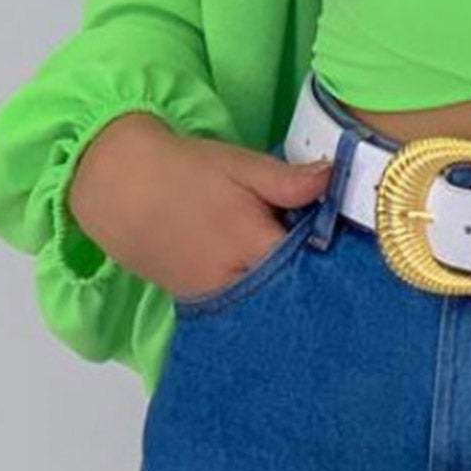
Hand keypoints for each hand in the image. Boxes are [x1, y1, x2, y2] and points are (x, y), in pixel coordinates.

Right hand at [67, 111, 332, 296]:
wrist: (118, 186)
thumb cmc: (184, 171)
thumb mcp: (239, 165)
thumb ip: (288, 182)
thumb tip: (333, 181)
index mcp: (252, 246)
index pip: (312, 265)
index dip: (334, 255)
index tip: (352, 242)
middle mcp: (235, 282)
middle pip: (290, 290)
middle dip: (312, 276)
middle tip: (331, 256)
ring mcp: (215, 297)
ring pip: (265, 301)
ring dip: (284, 287)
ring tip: (303, 266)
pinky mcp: (198, 301)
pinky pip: (241, 305)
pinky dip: (257, 293)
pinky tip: (268, 276)